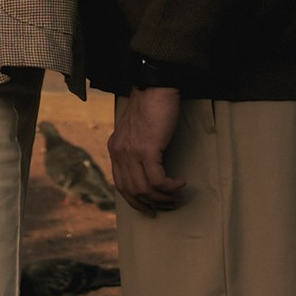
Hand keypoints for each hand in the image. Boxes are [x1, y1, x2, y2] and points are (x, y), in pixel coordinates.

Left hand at [109, 85, 185, 213]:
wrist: (155, 87)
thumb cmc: (151, 106)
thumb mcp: (135, 130)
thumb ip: (134, 147)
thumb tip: (147, 169)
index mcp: (115, 149)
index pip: (120, 185)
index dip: (135, 200)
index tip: (150, 207)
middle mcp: (120, 153)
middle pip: (132, 191)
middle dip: (152, 203)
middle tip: (169, 205)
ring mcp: (132, 152)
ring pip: (145, 189)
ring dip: (164, 197)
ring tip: (177, 194)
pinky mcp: (147, 149)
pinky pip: (157, 180)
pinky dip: (170, 186)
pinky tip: (180, 182)